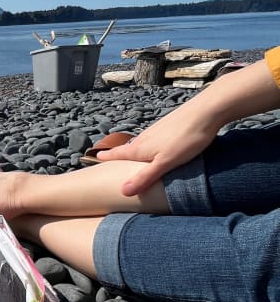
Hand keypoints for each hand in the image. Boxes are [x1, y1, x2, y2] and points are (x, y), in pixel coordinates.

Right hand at [97, 104, 219, 195]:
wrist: (206, 111)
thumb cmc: (187, 138)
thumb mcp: (166, 163)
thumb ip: (145, 177)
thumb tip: (123, 191)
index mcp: (141, 148)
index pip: (119, 154)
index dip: (107, 157)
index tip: (95, 157)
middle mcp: (146, 137)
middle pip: (128, 148)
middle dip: (118, 154)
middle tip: (108, 157)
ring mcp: (157, 130)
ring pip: (141, 142)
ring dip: (133, 149)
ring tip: (130, 155)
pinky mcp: (169, 125)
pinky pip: (153, 138)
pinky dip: (148, 144)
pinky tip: (156, 147)